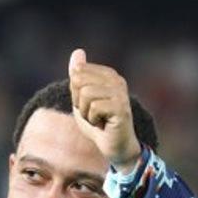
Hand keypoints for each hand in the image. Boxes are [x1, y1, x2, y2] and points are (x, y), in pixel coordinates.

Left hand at [68, 49, 141, 171]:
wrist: (114, 146)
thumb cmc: (98, 123)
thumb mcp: (82, 97)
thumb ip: (78, 76)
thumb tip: (77, 51)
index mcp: (108, 74)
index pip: (77, 73)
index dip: (76, 93)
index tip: (89, 105)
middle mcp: (117, 80)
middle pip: (79, 80)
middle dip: (79, 102)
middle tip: (92, 113)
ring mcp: (120, 93)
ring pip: (86, 94)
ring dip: (86, 113)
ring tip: (97, 119)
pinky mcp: (121, 108)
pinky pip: (94, 107)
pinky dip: (93, 120)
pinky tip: (103, 125)